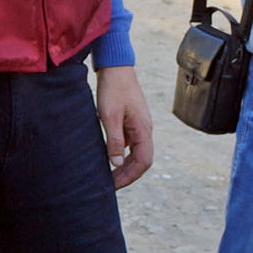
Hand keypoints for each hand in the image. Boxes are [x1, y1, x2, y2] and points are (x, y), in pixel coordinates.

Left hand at [95, 66, 152, 189]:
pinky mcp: (131, 121)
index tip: (114, 185)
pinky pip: (130, 143)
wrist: (115, 67)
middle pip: (141, 160)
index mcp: (143, 129)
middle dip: (127, 174)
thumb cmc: (112, 89)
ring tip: (108, 175)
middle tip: (109, 185)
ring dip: (124, 165)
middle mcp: (145, 129)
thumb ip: (114, 140)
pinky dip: (121, 153)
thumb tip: (117, 164)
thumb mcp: (110, 116)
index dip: (130, 176)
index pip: (143, 162)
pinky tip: (107, 156)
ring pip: (136, 152)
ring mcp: (139, 125)